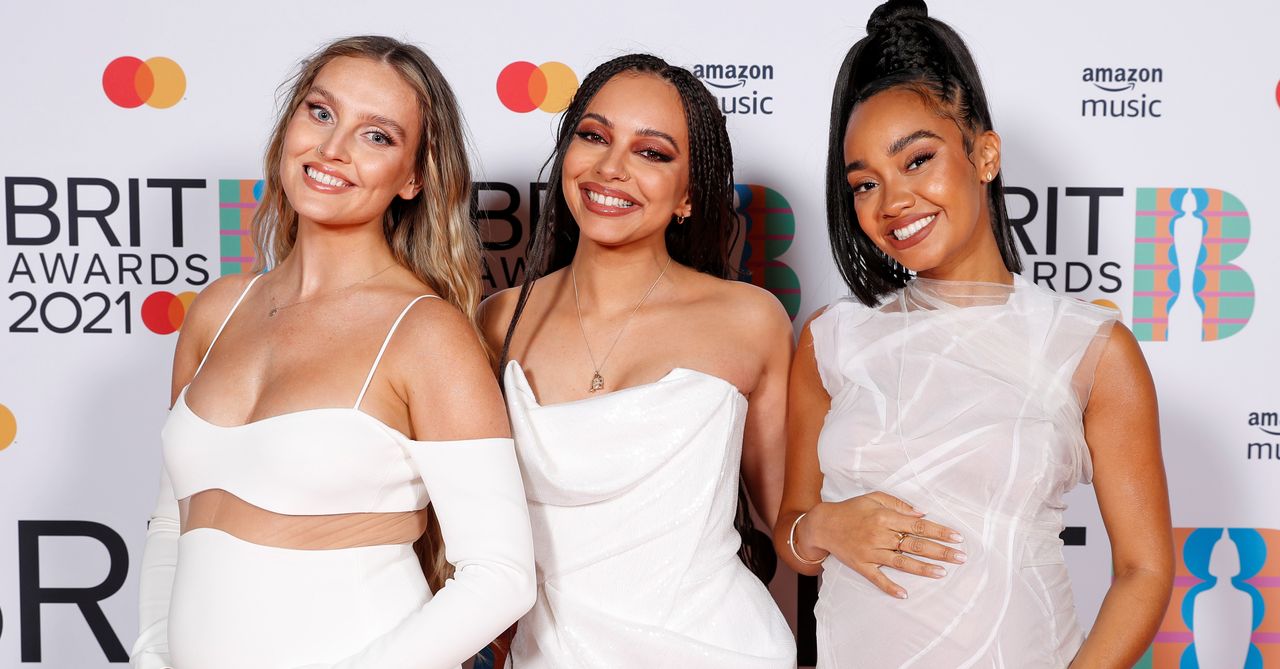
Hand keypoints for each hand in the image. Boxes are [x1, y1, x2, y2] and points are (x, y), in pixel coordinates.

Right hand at [805, 491, 965, 597]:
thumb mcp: (874, 498)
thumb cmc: (852, 509)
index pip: (918, 525)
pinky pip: (877, 578)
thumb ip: (899, 505)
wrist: (824, 524)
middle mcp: (879, 535)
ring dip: (922, 568)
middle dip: (940, 551)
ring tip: (942, 573)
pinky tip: (905, 594)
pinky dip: (890, 587)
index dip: (939, 531)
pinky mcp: (861, 565)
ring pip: (901, 562)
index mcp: (885, 517)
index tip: (957, 537)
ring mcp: (870, 552)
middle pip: (914, 544)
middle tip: (960, 557)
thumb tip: (922, 514)